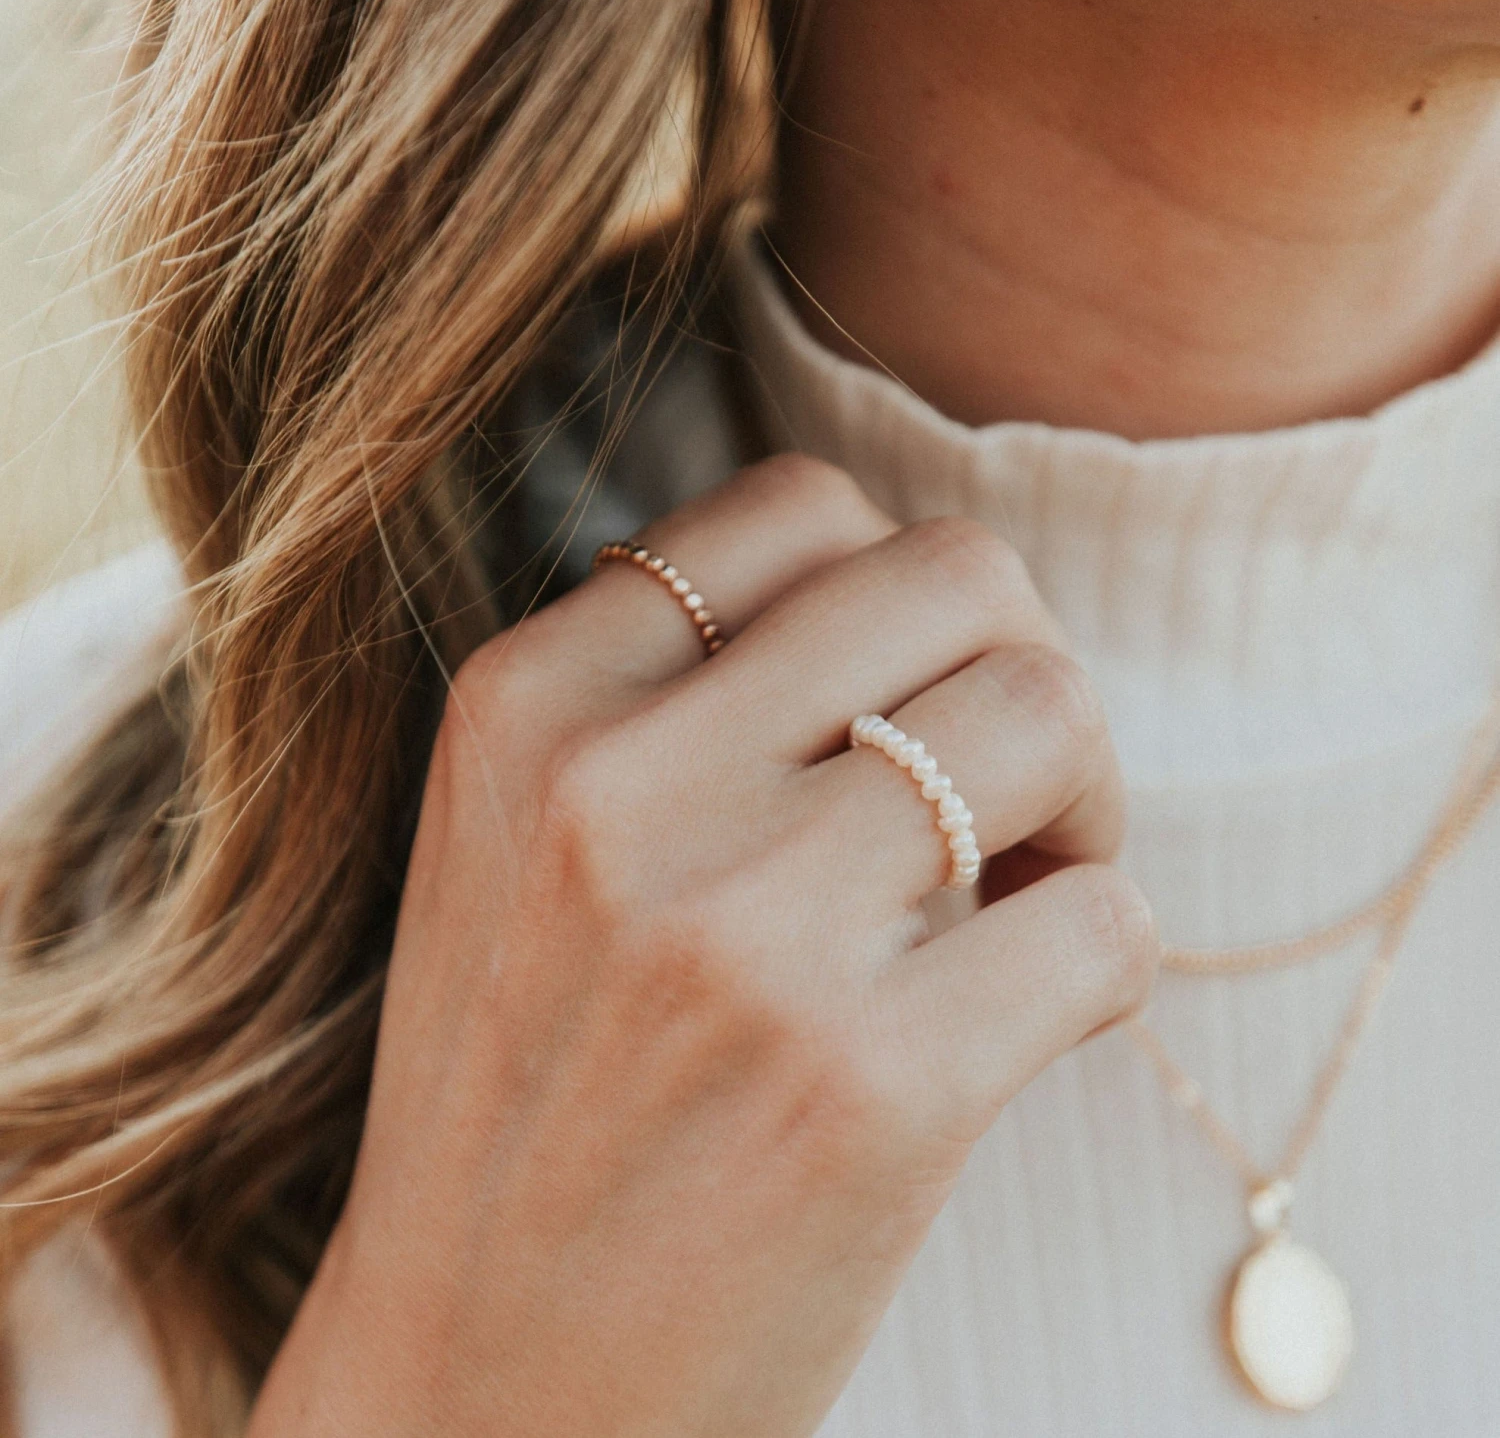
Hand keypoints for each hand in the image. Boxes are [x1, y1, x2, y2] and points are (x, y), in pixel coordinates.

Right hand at [249, 454, 1155, 1435]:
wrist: (482, 1380)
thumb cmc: (527, 1094)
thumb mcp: (518, 841)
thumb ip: (665, 691)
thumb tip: (896, 598)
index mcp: (524, 707)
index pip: (796, 508)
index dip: (892, 596)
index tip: (896, 697)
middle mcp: (621, 793)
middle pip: (956, 575)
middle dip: (1018, 660)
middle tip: (1006, 783)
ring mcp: (746, 939)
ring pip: (1049, 713)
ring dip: (1087, 799)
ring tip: (1022, 893)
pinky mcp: (874, 1092)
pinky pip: (1109, 921)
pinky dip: (1108, 952)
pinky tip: (1031, 1013)